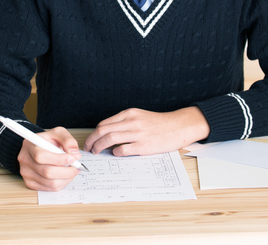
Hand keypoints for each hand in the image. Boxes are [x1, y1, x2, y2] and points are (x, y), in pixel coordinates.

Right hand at [17, 127, 82, 190]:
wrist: (37, 148)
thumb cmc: (47, 141)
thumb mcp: (58, 133)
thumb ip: (67, 140)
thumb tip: (74, 154)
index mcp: (29, 145)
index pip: (41, 156)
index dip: (59, 159)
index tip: (72, 158)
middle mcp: (25, 160)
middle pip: (47, 172)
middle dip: (66, 171)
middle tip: (77, 167)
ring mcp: (27, 174)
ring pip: (51, 183)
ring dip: (67, 178)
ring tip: (73, 170)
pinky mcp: (31, 183)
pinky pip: (50, 188)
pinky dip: (62, 183)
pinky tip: (66, 175)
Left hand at [83, 106, 209, 155]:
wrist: (179, 126)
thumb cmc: (160, 123)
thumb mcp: (140, 116)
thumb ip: (125, 123)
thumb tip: (108, 134)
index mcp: (129, 114)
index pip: (104, 123)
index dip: (94, 133)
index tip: (90, 140)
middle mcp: (131, 122)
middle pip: (103, 130)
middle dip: (91, 140)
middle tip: (88, 148)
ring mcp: (137, 134)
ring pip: (109, 139)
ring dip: (99, 147)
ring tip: (97, 152)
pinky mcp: (143, 146)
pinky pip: (122, 150)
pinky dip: (115, 153)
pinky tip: (115, 154)